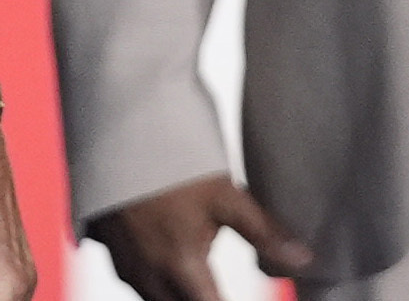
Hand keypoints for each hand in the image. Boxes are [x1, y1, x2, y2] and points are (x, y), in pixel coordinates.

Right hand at [89, 174, 313, 300]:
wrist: (111, 126)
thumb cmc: (171, 158)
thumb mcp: (225, 194)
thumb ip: (264, 233)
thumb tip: (304, 259)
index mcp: (181, 266)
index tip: (240, 296)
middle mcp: (147, 274)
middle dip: (202, 300)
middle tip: (215, 283)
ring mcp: (122, 262)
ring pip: (153, 296)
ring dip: (176, 290)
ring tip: (192, 264)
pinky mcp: (104, 246)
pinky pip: (132, 275)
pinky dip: (150, 274)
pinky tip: (159, 248)